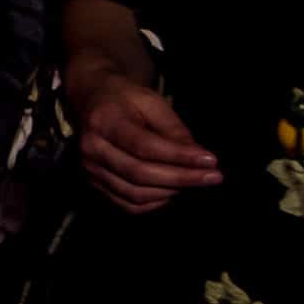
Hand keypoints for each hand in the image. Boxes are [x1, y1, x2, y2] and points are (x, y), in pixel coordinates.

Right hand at [67, 57, 223, 211]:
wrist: (90, 102)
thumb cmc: (124, 99)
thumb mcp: (152, 101)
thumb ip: (174, 129)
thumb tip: (200, 158)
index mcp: (104, 121)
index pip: (144, 146)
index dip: (179, 156)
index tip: (210, 161)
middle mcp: (92, 149)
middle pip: (140, 173)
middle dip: (182, 178)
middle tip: (213, 177)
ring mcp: (90, 170)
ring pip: (135, 194)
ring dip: (171, 191)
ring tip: (195, 181)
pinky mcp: (95, 184)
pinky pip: (128, 205)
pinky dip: (155, 202)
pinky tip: (173, 191)